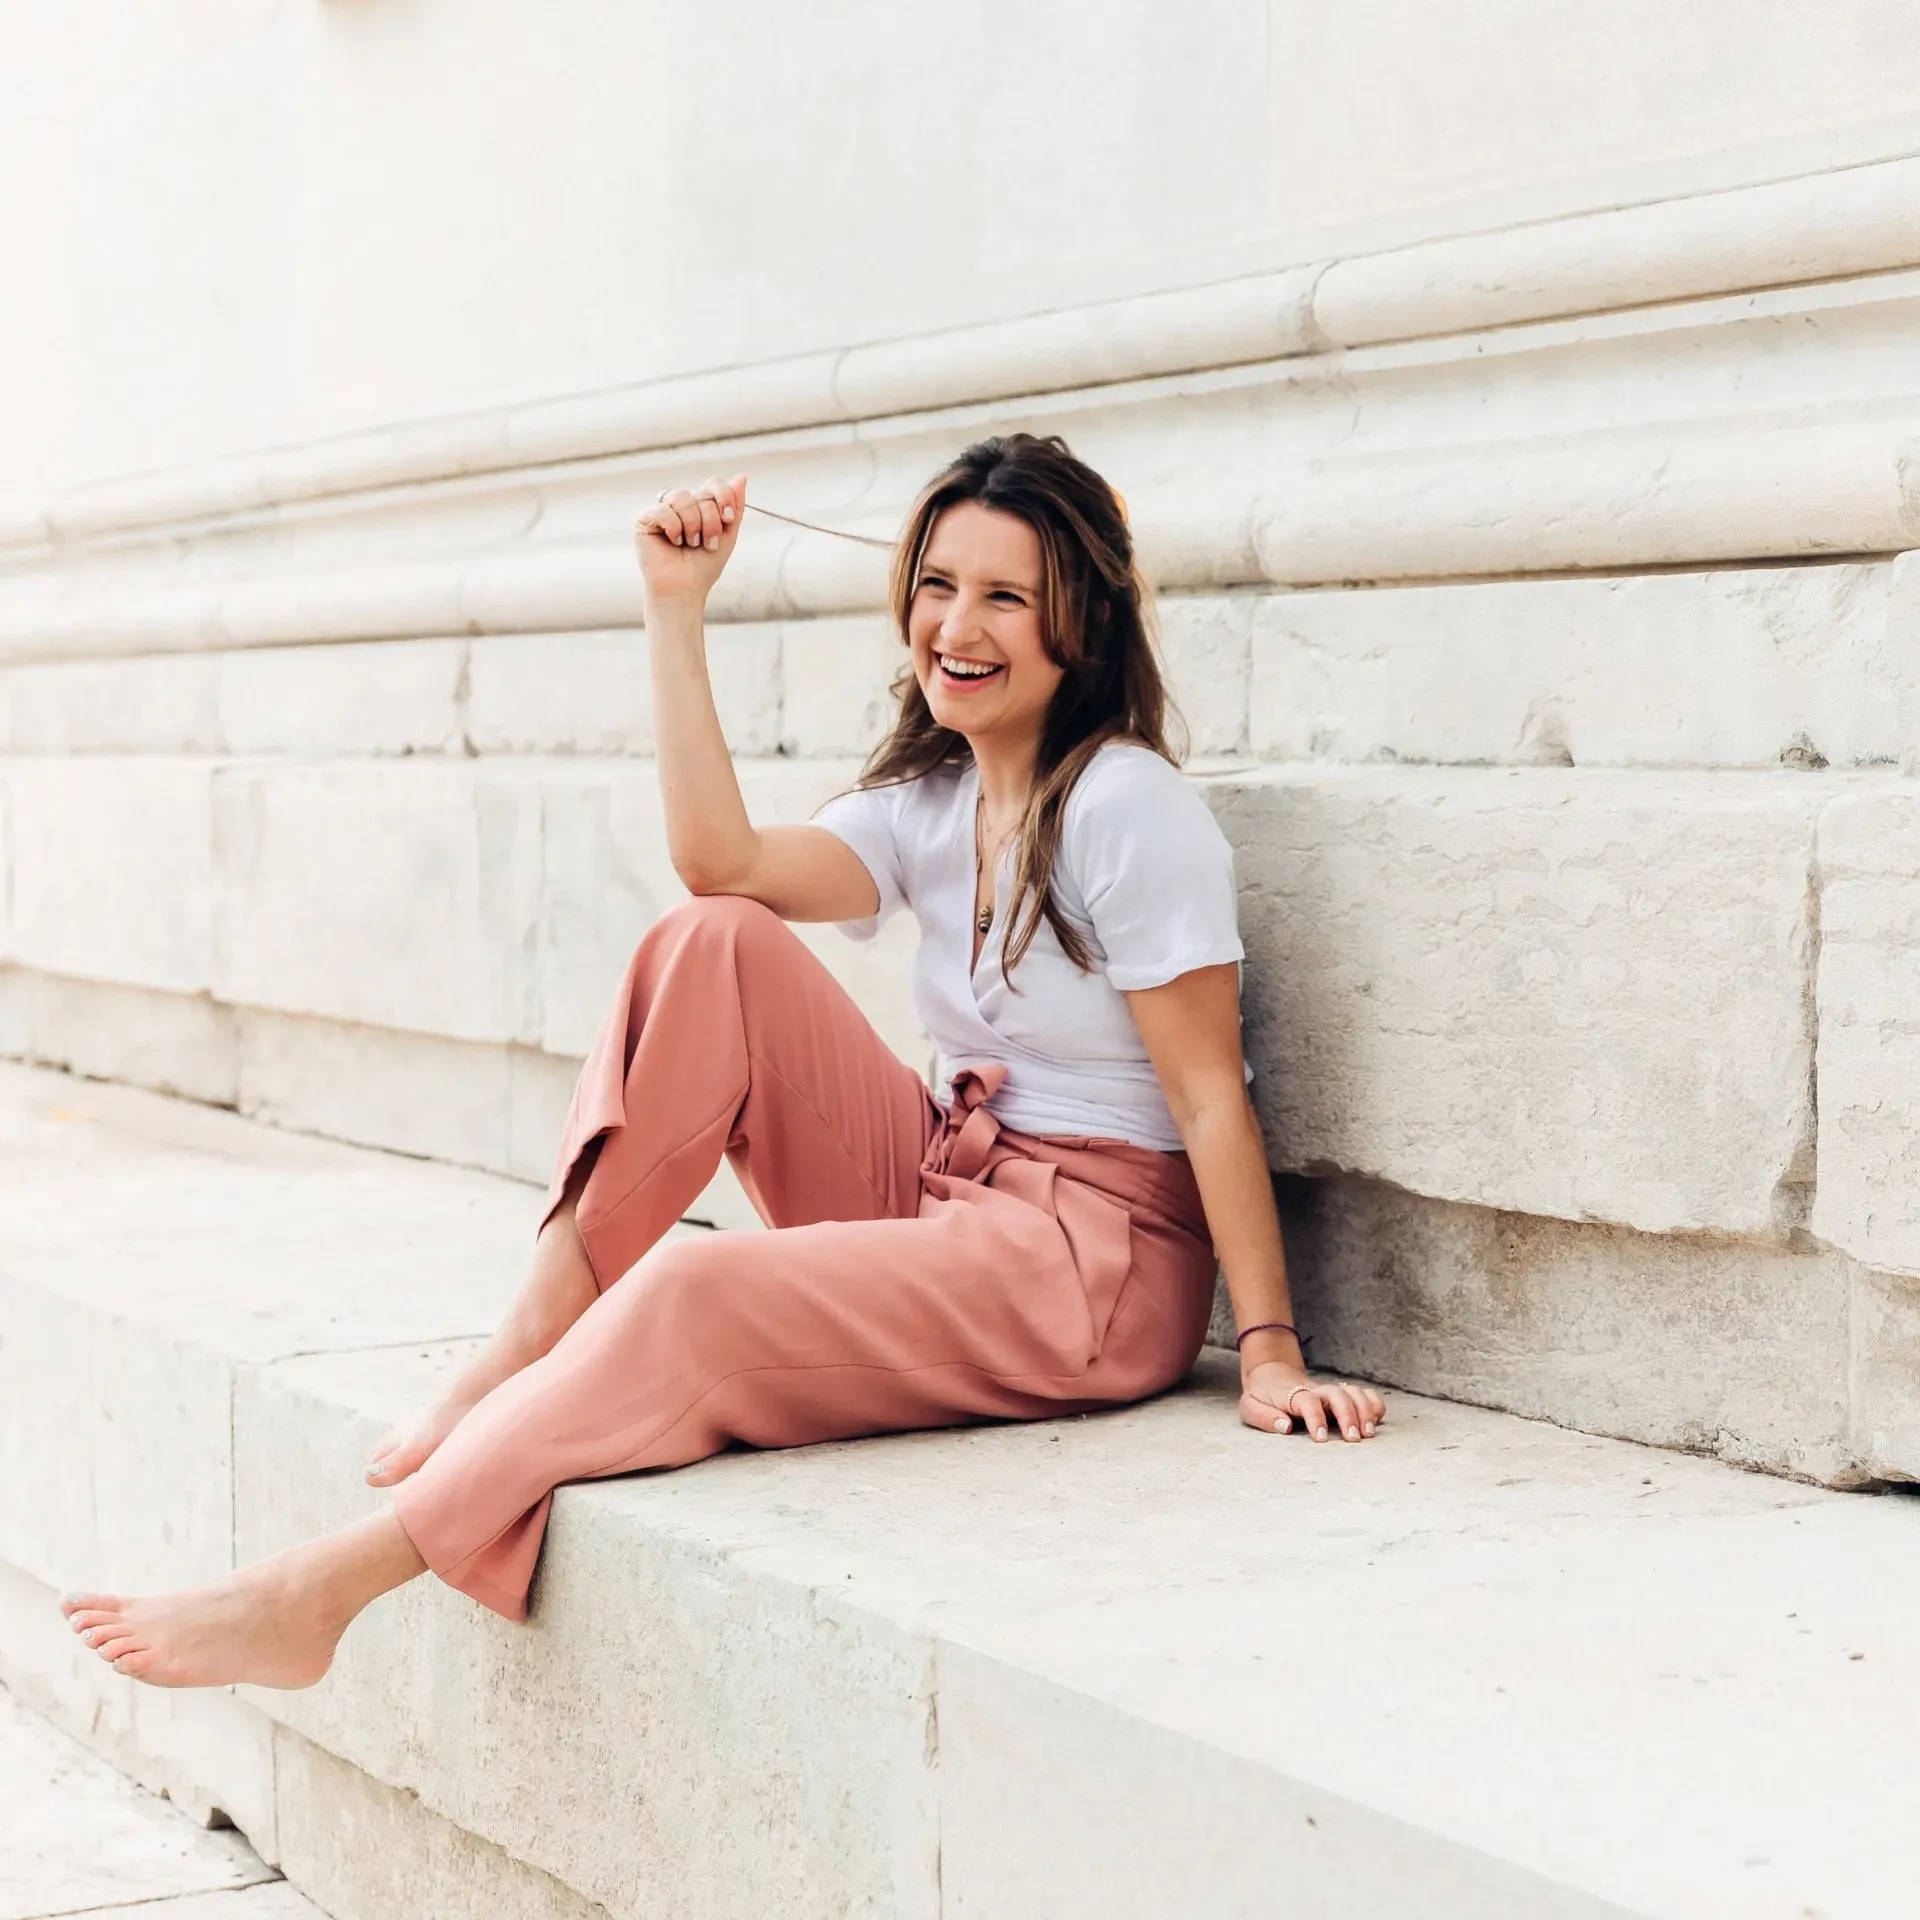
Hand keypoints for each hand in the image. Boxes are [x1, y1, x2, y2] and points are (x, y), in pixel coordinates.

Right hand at [634, 473, 746, 606]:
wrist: (685, 589)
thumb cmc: (703, 566)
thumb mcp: (728, 535)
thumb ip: (735, 507)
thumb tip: (741, 476)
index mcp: (700, 506)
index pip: (713, 483)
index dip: (723, 496)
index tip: (728, 519)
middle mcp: (680, 505)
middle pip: (701, 493)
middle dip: (710, 521)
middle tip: (707, 543)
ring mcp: (662, 510)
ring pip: (681, 497)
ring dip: (693, 524)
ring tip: (691, 543)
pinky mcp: (644, 520)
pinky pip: (662, 510)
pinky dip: (673, 528)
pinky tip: (673, 542)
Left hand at [1240, 1360, 1384, 1442]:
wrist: (1271, 1374)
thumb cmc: (1261, 1395)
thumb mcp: (1249, 1406)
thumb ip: (1263, 1416)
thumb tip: (1284, 1427)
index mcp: (1292, 1395)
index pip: (1307, 1401)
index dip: (1316, 1418)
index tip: (1321, 1438)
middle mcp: (1315, 1391)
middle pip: (1337, 1394)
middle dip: (1348, 1415)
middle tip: (1353, 1439)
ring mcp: (1330, 1391)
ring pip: (1353, 1392)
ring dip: (1365, 1410)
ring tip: (1368, 1434)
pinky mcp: (1340, 1394)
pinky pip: (1363, 1393)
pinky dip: (1374, 1404)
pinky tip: (1377, 1420)